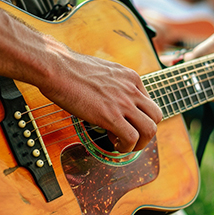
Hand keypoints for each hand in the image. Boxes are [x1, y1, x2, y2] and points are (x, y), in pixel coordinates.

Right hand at [38, 41, 162, 152]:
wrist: (57, 67)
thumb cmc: (70, 69)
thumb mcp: (102, 71)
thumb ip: (112, 84)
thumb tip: (108, 98)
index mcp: (131, 77)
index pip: (149, 102)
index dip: (139, 117)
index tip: (125, 123)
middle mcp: (132, 89)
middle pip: (157, 116)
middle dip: (147, 132)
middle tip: (131, 138)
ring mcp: (123, 102)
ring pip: (150, 129)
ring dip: (140, 143)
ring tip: (125, 146)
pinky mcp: (111, 115)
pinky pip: (132, 138)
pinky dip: (127, 147)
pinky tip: (115, 145)